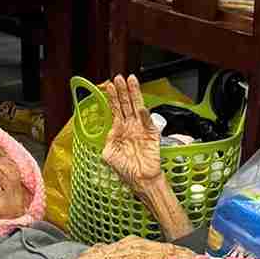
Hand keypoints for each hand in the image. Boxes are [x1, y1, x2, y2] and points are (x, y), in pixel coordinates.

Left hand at [100, 75, 161, 189]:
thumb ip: (107, 142)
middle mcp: (130, 126)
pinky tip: (140, 107)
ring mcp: (141, 129)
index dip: (112, 97)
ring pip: (137, 107)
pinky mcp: (152, 134)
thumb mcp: (108, 156)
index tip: (109, 86)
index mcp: (119, 130)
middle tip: (119, 78)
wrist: (140, 180)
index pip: (115, 109)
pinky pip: (148, 122)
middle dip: (122, 91)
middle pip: (126, 104)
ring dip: (134, 95)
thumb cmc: (125, 169)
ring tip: (131, 81)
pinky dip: (144, 115)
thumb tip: (109, 132)